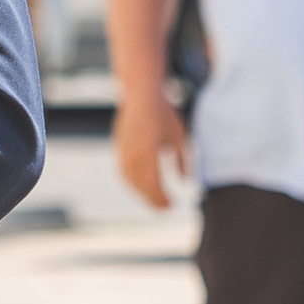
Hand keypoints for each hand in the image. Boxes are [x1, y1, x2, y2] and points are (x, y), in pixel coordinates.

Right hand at [113, 85, 189, 210]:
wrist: (140, 94)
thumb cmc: (163, 114)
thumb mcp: (179, 136)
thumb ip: (183, 159)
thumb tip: (185, 180)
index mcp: (147, 151)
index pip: (153, 184)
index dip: (162, 198)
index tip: (172, 205)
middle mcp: (131, 153)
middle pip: (140, 185)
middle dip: (153, 200)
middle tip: (165, 209)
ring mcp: (122, 151)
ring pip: (130, 180)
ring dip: (141, 193)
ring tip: (154, 200)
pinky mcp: (118, 148)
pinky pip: (123, 172)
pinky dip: (132, 183)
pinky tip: (142, 186)